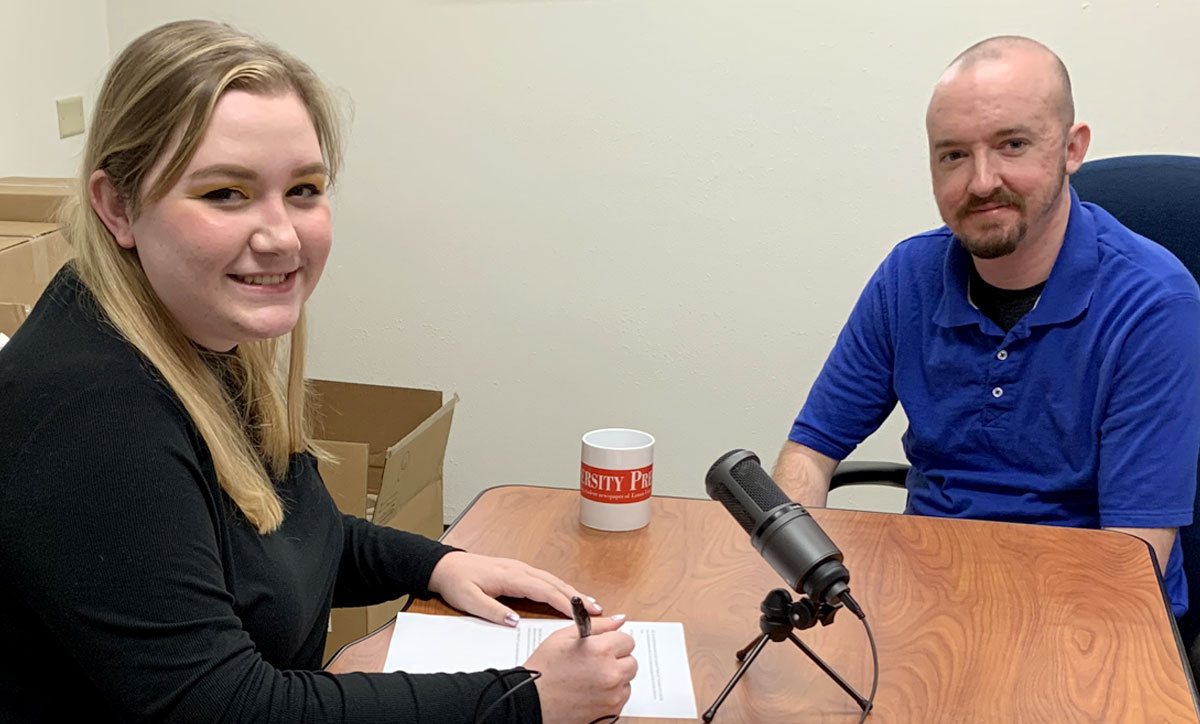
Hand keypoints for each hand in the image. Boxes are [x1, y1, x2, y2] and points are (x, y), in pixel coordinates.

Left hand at [427, 551, 602, 625]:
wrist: (446, 565)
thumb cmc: (457, 582)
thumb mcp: (469, 600)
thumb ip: (492, 611)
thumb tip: (515, 621)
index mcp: (511, 576)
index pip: (544, 591)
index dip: (564, 603)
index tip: (580, 614)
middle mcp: (520, 570)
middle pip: (555, 583)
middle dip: (578, 597)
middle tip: (598, 610)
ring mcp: (521, 569)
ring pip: (553, 580)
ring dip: (573, 592)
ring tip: (592, 605)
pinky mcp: (519, 572)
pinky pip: (546, 580)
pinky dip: (562, 588)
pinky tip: (570, 596)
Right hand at [526, 616, 636, 723]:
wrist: (531, 702)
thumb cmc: (544, 669)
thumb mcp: (564, 636)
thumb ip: (597, 626)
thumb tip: (619, 620)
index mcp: (601, 650)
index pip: (627, 640)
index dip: (613, 642)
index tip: (603, 646)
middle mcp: (611, 674)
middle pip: (631, 661)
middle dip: (616, 659)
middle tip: (595, 662)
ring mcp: (612, 696)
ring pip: (627, 681)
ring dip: (615, 678)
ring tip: (590, 678)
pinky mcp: (610, 713)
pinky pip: (620, 698)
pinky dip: (611, 695)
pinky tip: (591, 692)